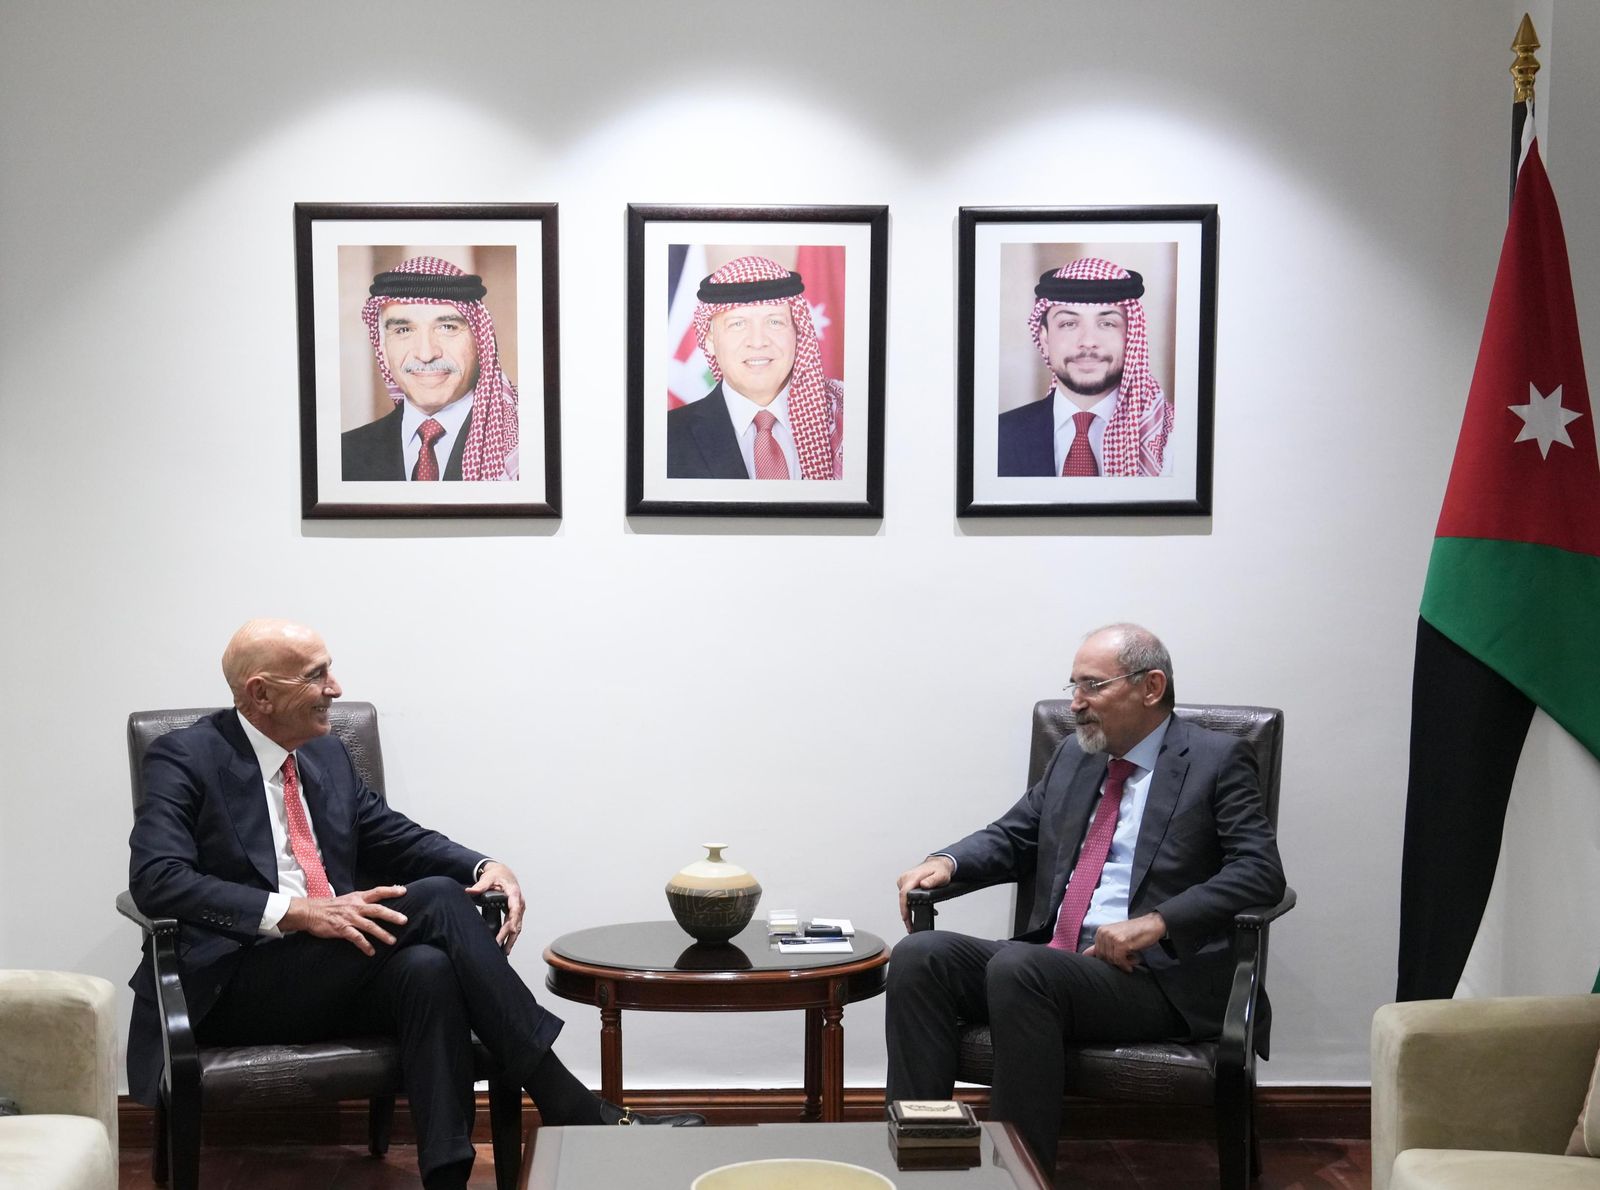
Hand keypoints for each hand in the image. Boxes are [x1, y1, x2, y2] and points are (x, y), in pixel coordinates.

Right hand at [282, 886, 407, 955]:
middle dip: (392, 915)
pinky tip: (371, 952)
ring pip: (369, 926)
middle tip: (404, 920)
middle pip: (377, 910)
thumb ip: (362, 900)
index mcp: (358, 897)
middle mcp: (355, 906)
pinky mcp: (342, 929)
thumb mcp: (348, 899)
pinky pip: (356, 938)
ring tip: (392, 941)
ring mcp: (349, 918)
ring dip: (382, 934)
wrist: (310, 912)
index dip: (391, 890)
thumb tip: (376, 900)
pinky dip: (365, 945)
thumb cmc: (330, 907)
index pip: (377, 891)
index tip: (404, 891)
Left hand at [465, 861, 524, 952]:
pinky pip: (515, 925)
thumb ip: (480, 885)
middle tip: (502, 947)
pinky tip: (506, 944)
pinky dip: (512, 935)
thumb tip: (469, 891)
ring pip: (518, 926)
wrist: (504, 873)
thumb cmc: (498, 875)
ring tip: (505, 951)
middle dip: (510, 936)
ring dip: (512, 939)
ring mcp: (519, 908)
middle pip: (517, 922)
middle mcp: (519, 902)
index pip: (515, 909)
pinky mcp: (516, 912)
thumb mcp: (488, 878)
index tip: (508, 932)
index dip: (512, 922)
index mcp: (514, 893)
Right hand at [896, 856, 954, 930]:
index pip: (904, 894)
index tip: (905, 918)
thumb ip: (932, 880)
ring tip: (918, 918)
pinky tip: (918, 908)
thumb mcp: (940, 876)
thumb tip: (923, 884)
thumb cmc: (940, 870)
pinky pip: (905, 896)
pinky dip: (911, 904)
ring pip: (904, 899)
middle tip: (911, 926)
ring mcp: (904, 880)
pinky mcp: (905, 883)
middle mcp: (906, 878)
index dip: (903, 908)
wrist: (938, 864)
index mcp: (913, 877)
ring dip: (910, 909)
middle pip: (903, 899)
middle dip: (907, 914)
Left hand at [1084, 912, 1165, 972]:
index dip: (1109, 960)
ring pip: (1111, 960)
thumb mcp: (1116, 937)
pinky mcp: (1121, 942)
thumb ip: (1101, 946)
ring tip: (1133, 957)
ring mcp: (1112, 937)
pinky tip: (1134, 960)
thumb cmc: (1134, 933)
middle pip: (1104, 958)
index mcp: (1100, 931)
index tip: (1120, 958)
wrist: (1152, 924)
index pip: (1097, 954)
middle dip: (1116, 962)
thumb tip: (1084, 955)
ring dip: (1123, 963)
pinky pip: (1119, 960)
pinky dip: (1127, 964)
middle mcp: (1103, 933)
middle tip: (1129, 958)